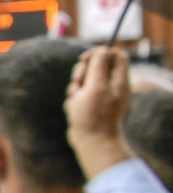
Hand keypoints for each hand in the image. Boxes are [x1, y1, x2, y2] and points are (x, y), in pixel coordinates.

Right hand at [65, 45, 133, 180]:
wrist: (93, 143)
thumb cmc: (95, 116)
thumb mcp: (96, 86)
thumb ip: (99, 65)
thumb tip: (102, 50)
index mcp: (119, 80)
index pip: (114, 54)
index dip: (99, 52)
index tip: (84, 59)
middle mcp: (112, 86)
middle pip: (95, 66)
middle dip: (81, 73)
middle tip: (80, 84)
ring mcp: (101, 96)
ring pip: (83, 81)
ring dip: (74, 89)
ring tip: (77, 102)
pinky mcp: (90, 106)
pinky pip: (78, 95)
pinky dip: (73, 101)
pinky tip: (74, 111)